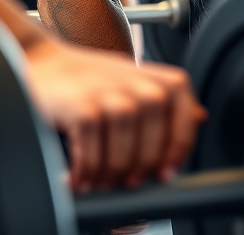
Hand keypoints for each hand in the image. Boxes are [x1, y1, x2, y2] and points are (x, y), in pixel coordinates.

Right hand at [23, 37, 205, 190]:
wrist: (43, 61)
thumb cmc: (91, 78)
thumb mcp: (137, 83)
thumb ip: (167, 102)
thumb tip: (200, 118)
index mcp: (164, 81)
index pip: (185, 125)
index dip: (176, 155)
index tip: (164, 175)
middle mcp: (142, 85)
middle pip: (155, 146)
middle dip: (140, 171)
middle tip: (124, 183)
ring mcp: (112, 95)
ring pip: (125, 153)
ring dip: (110, 175)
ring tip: (97, 181)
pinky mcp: (84, 108)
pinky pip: (93, 154)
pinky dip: (85, 171)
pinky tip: (77, 177)